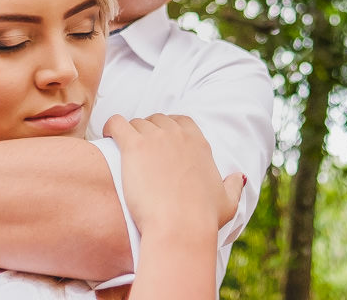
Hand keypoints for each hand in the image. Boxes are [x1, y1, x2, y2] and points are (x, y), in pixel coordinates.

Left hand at [103, 114, 242, 236]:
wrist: (179, 225)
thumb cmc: (202, 218)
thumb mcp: (227, 202)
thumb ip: (233, 186)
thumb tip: (238, 178)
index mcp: (199, 144)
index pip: (181, 122)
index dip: (169, 130)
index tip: (160, 142)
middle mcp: (178, 135)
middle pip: (157, 120)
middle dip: (149, 131)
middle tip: (140, 151)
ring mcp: (156, 137)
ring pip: (137, 123)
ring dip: (130, 133)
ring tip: (122, 150)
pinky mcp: (134, 145)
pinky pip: (117, 123)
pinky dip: (111, 126)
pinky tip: (108, 136)